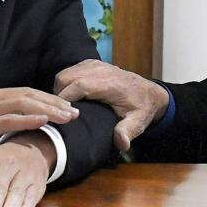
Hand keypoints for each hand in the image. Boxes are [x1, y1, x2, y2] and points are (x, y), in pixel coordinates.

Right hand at [0, 87, 77, 178]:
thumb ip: (3, 121)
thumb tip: (29, 124)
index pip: (26, 93)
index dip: (50, 99)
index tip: (69, 108)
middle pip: (28, 94)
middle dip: (55, 103)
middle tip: (75, 112)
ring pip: (21, 104)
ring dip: (47, 109)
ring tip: (66, 116)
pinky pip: (7, 120)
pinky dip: (27, 119)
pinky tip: (43, 120)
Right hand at [54, 59, 169, 151]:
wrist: (149, 93)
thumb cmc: (141, 108)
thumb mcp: (138, 122)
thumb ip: (127, 132)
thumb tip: (121, 143)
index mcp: (110, 83)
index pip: (79, 85)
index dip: (65, 99)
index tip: (61, 116)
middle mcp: (100, 70)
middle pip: (66, 78)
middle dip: (58, 96)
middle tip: (60, 114)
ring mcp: (95, 65)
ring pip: (65, 74)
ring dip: (60, 90)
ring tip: (64, 108)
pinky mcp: (91, 64)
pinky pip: (69, 71)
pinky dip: (65, 84)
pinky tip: (70, 98)